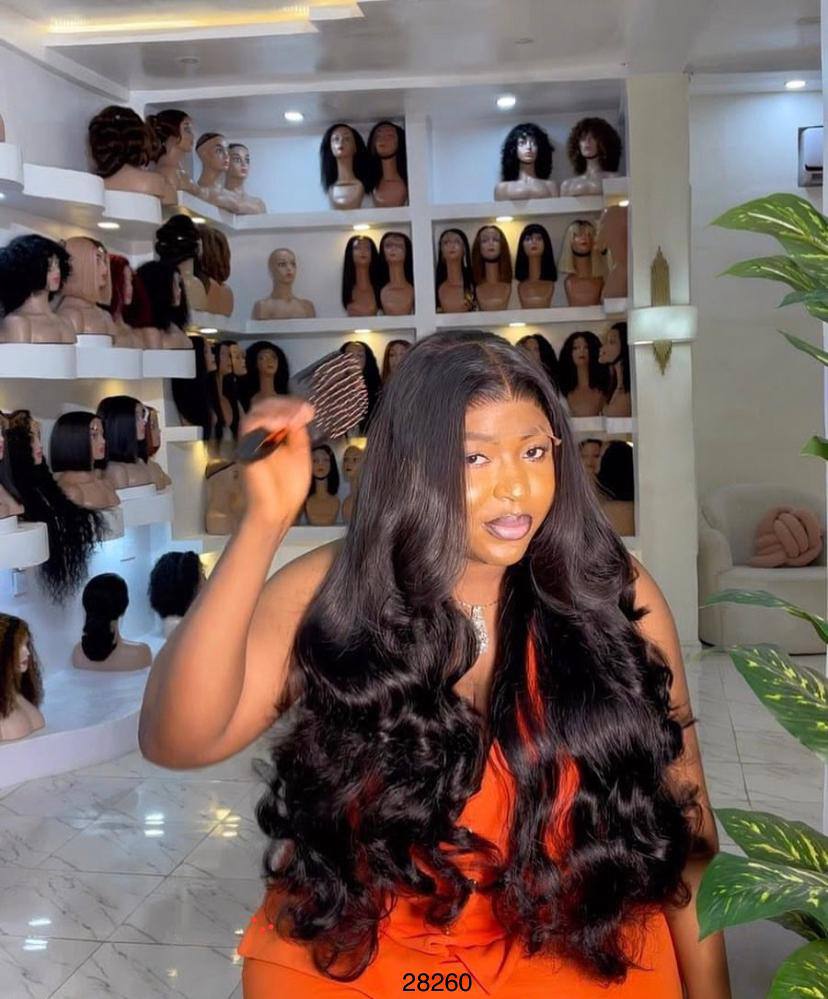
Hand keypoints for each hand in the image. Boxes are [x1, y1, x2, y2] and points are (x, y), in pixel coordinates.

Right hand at [238, 396, 314, 528]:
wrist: (278, 511)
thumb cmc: (288, 489)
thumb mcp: (301, 454)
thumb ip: (298, 433)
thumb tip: (300, 412)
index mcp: (273, 436)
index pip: (278, 409)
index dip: (293, 405)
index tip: (309, 410)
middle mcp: (259, 437)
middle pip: (265, 405)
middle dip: (287, 404)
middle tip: (304, 412)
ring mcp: (251, 442)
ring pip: (256, 412)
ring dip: (277, 410)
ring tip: (293, 420)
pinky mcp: (246, 449)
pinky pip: (249, 427)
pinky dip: (266, 421)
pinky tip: (282, 426)